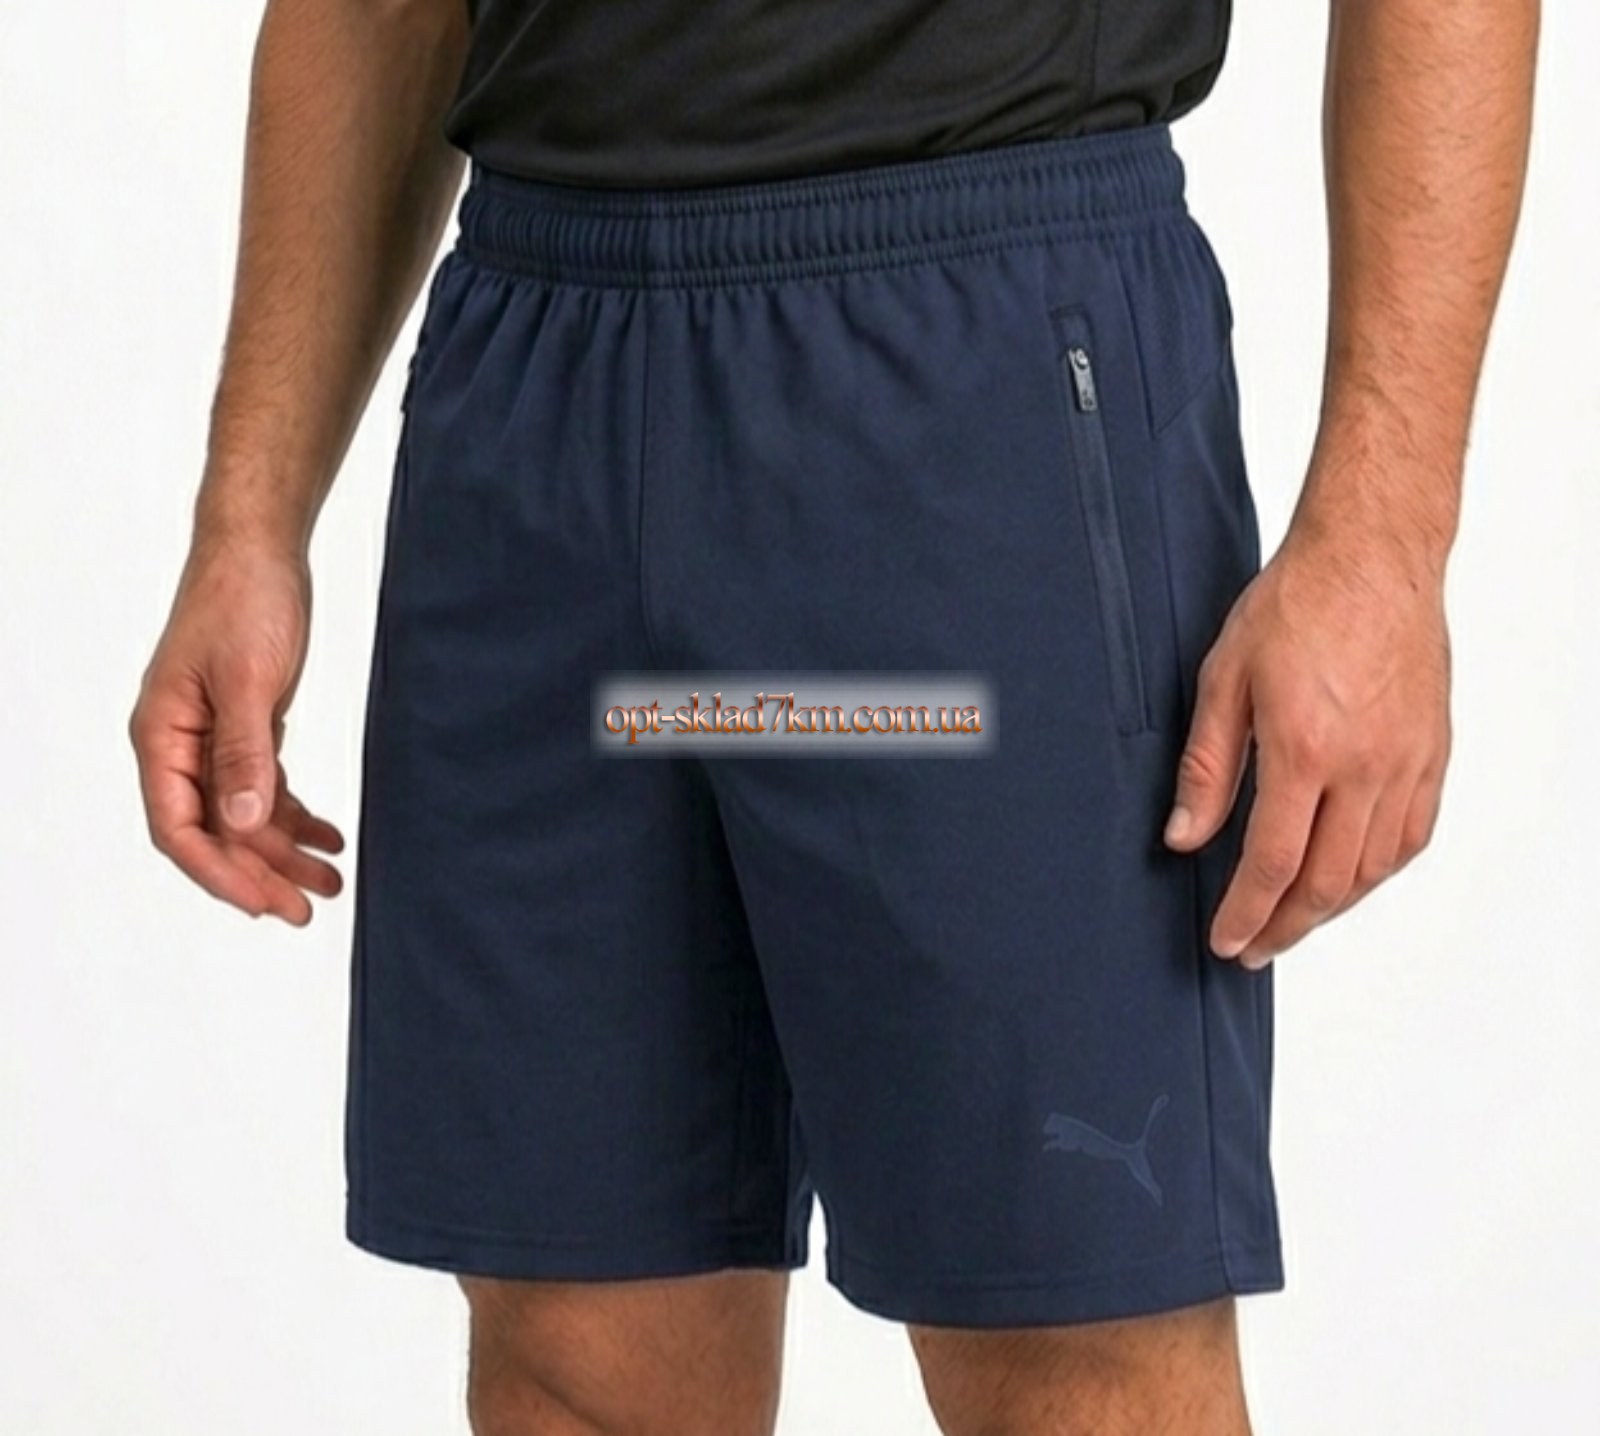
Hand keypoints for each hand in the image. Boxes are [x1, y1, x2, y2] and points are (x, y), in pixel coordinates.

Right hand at [130, 533, 343, 923]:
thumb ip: (245, 753)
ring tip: (330, 882)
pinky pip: (264, 788)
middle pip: (213, 832)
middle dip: (258, 873)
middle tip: (306, 909)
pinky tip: (327, 837)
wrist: (260, 548)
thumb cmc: (242, 599)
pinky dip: (294, 815)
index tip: (264, 903)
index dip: (219, 873)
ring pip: (243, 815)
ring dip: (283, 850)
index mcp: (162, 736)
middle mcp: (180, 744)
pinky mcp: (246, 725)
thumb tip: (241, 824)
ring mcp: (212, 738)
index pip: (178, 828)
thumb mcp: (249, 680)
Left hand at [1163, 512, 1451, 967]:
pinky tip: (1350, 878)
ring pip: (1375, 868)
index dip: (1247, 913)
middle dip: (1285, 927)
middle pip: (1328, 882)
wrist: (1370, 558)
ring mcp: (1406, 762)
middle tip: (1254, 948)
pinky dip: (1378, 871)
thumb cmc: (1293, 606)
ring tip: (1293, 920)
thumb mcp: (1223, 680)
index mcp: (1305, 750)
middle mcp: (1365, 766)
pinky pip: (1412, 835)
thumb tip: (1184, 838)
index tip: (1226, 942)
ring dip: (1332, 908)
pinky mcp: (1432, 752)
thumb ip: (1206, 769)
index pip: (1274, 863)